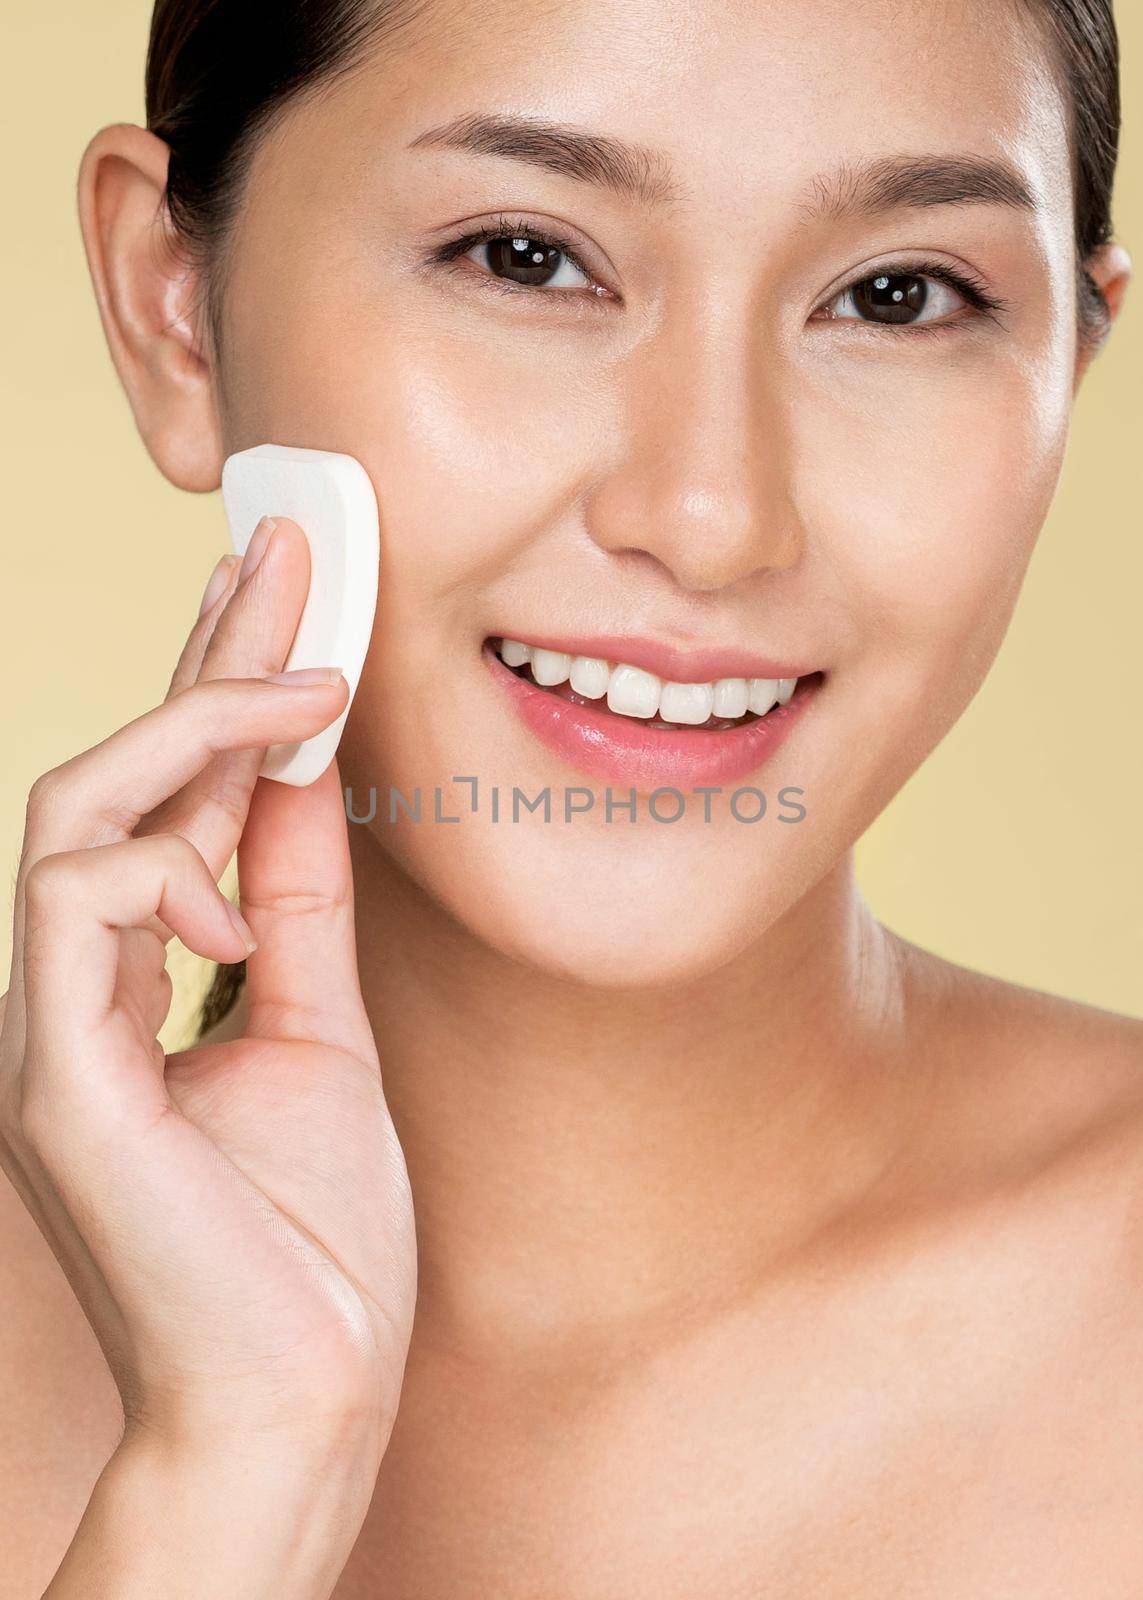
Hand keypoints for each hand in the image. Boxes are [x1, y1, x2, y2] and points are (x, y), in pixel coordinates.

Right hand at [0, 520, 415, 1480]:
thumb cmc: (308, 1243)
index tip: (292, 590)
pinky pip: (74, 900)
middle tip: (288, 543)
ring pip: (77, 808)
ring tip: (306, 692)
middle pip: (122, 772)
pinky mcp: (54, 1074)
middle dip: (206, 650)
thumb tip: (311, 781)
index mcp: (141, 977)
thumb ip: (301, 909)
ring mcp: (54, 1025)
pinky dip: (167, 870)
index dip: (225, 685)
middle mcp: (81, 985)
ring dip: (195, 729)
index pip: (177, 799)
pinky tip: (233, 908)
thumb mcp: (321, 1032)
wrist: (299, 1397)